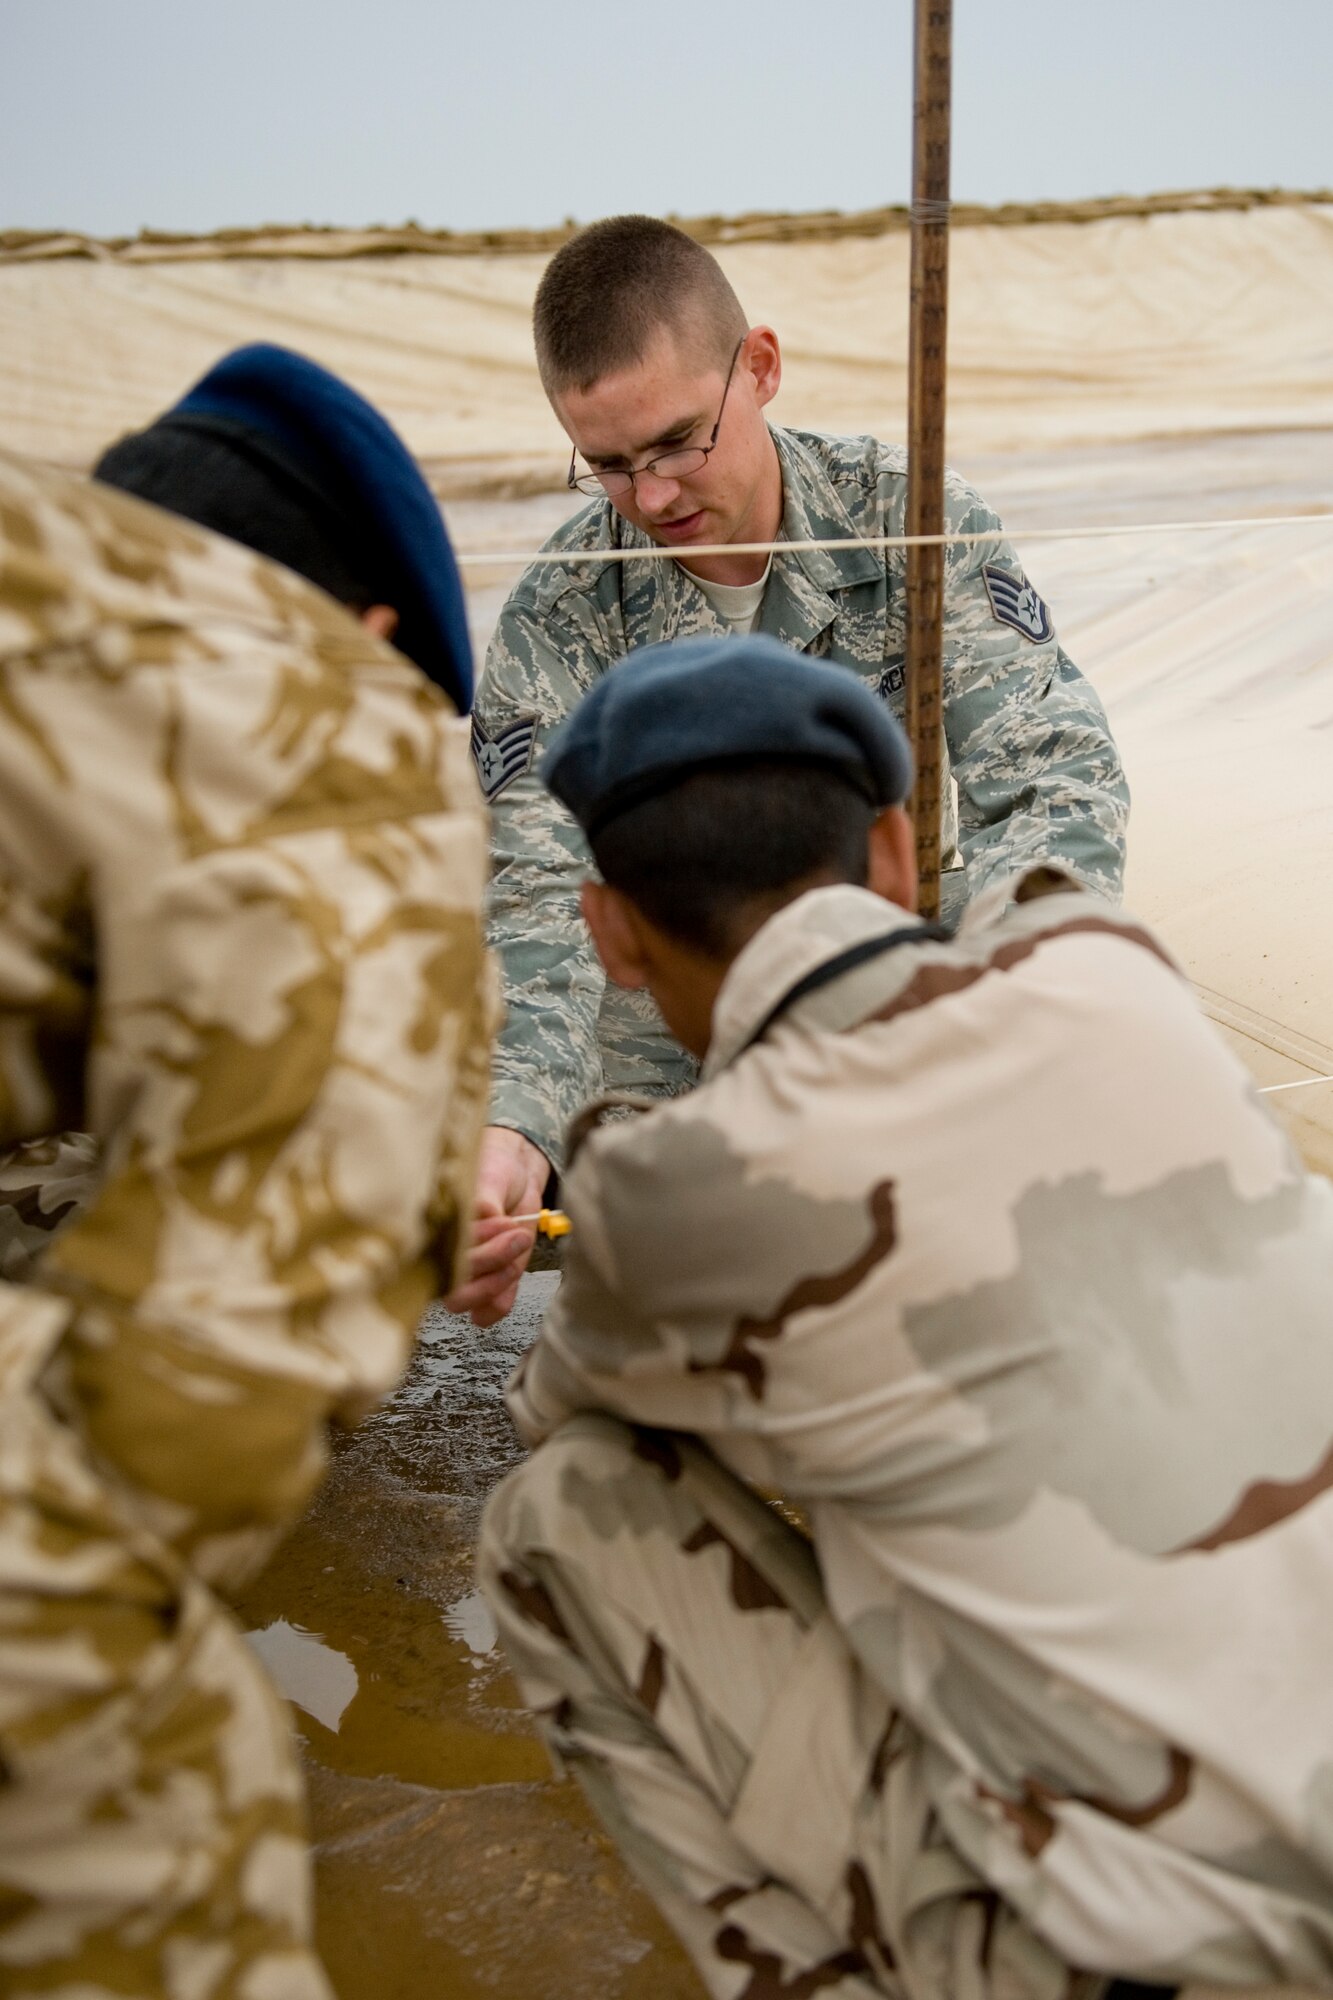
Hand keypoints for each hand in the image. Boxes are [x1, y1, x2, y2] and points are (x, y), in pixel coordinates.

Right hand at [443, 1126, 551, 1326]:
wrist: (518, 1172)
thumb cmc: (492, 1170)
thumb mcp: (483, 1179)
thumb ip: (479, 1202)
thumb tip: (480, 1215)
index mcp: (429, 1232)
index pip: (432, 1257)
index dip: (463, 1245)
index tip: (492, 1218)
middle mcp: (441, 1257)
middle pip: (449, 1286)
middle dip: (486, 1261)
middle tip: (512, 1230)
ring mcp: (467, 1273)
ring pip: (466, 1300)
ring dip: (496, 1280)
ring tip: (518, 1240)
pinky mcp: (493, 1281)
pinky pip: (491, 1307)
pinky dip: (504, 1297)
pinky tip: (514, 1270)